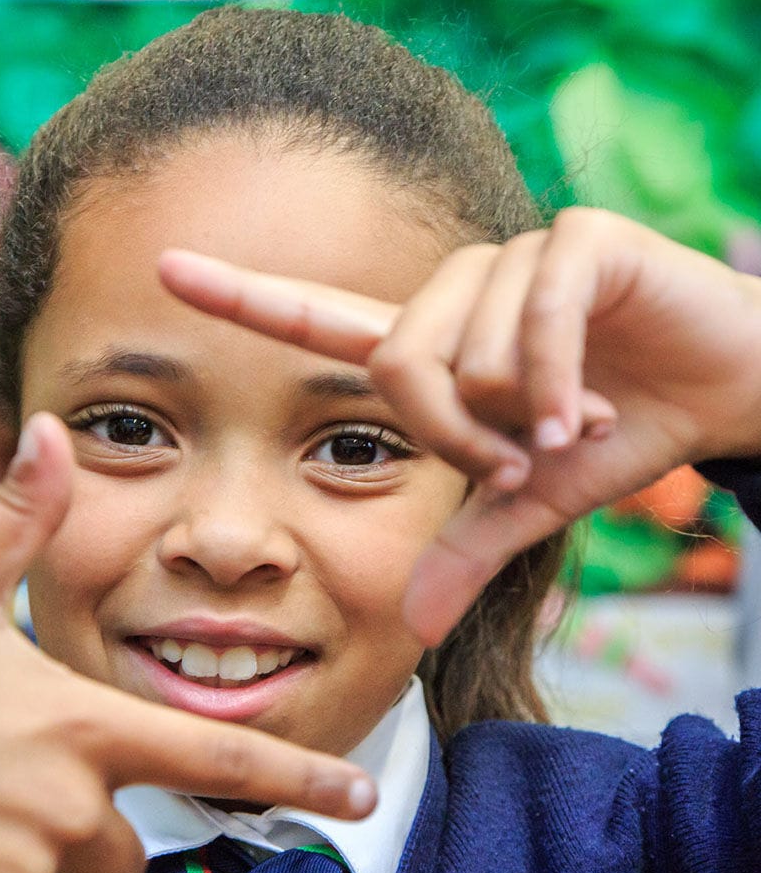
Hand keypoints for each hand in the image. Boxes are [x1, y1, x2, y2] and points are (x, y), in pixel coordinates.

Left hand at [158, 208, 760, 646]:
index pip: (315, 315)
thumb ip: (463, 546)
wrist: (724, 390)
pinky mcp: (574, 242)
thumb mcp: (525, 502)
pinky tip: (599, 411)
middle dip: (457, 436)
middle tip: (520, 458)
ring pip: (464, 349)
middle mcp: (455, 293)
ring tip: (574, 422)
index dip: (240, 295)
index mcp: (431, 346)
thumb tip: (412, 630)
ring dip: (520, 416)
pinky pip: (536, 320)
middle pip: (394, 363)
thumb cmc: (616, 434)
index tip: (166, 269)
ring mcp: (512, 261)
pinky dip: (563, 386)